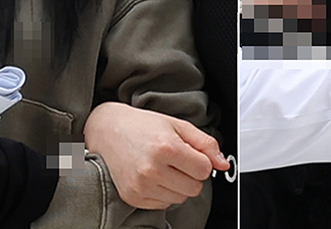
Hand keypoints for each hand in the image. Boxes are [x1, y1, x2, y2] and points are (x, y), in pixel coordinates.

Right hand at [84, 102, 228, 209]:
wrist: (107, 130)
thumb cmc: (142, 126)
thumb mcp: (178, 125)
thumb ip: (205, 143)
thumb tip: (223, 163)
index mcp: (166, 147)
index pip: (204, 170)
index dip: (201, 161)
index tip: (191, 154)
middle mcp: (152, 169)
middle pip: (195, 188)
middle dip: (192, 175)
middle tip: (177, 160)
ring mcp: (141, 186)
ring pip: (181, 198)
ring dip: (178, 185)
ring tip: (164, 167)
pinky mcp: (133, 197)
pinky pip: (164, 204)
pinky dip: (164, 192)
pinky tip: (153, 176)